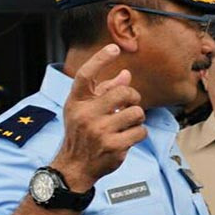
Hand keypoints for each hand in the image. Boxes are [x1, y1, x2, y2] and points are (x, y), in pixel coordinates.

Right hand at [52, 44, 146, 190]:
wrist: (74, 166)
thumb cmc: (82, 133)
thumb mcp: (86, 110)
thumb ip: (105, 91)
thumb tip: (126, 74)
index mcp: (76, 102)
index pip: (85, 75)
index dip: (100, 59)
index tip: (114, 48)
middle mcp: (85, 114)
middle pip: (123, 93)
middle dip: (133, 98)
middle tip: (130, 105)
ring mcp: (99, 131)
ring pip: (136, 113)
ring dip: (137, 118)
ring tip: (127, 124)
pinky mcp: (113, 146)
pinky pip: (140, 131)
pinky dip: (138, 133)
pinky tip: (128, 137)